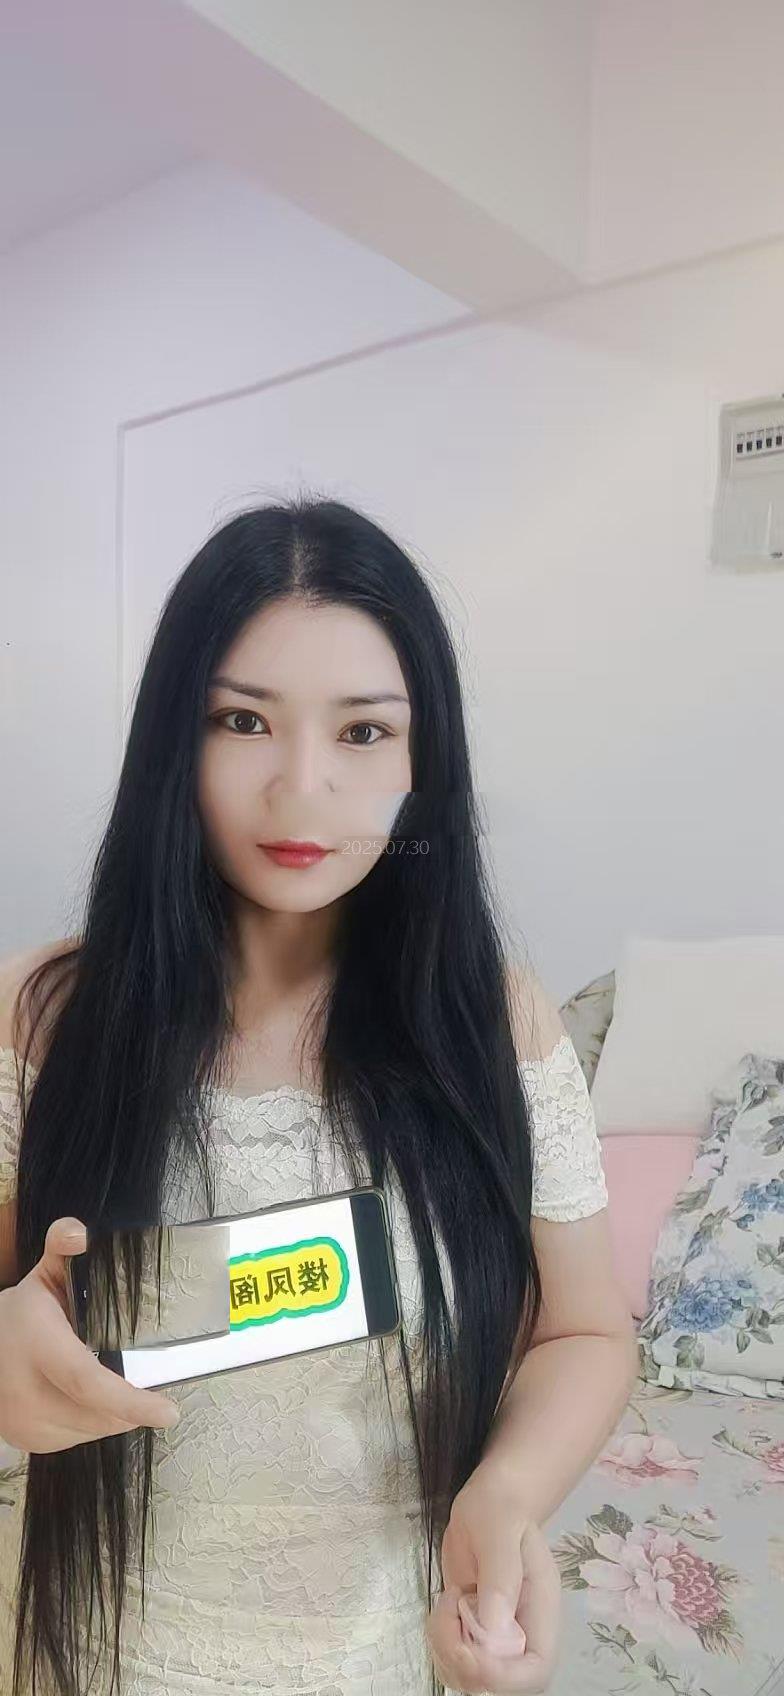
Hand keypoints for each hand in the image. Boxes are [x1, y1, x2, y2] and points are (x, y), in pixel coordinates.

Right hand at [0, 1216, 180, 1452]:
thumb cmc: (20, 1315)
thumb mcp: (43, 1275)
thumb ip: (63, 1247)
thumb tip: (81, 1233)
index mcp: (39, 1345)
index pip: (87, 1382)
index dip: (131, 1402)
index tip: (169, 1412)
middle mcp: (26, 1390)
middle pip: (97, 1414)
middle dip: (132, 1408)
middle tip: (152, 1395)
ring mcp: (23, 1422)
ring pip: (91, 1431)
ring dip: (113, 1417)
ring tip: (114, 1389)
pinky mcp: (27, 1441)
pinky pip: (77, 1440)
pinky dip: (92, 1424)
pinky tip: (89, 1401)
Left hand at [425, 1461, 560, 1692]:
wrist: (489, 1504)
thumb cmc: (500, 1508)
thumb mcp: (501, 1531)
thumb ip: (501, 1577)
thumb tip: (493, 1628)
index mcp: (541, 1611)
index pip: (536, 1671)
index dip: (503, 1677)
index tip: (470, 1648)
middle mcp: (521, 1632)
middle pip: (499, 1684)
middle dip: (464, 1662)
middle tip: (449, 1612)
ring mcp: (496, 1637)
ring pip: (469, 1677)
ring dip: (445, 1649)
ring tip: (448, 1601)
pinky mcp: (472, 1633)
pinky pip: (452, 1659)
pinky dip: (438, 1641)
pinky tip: (444, 1605)